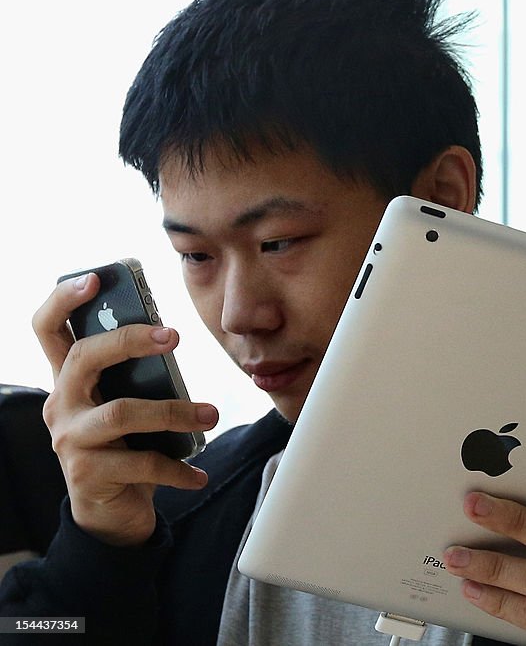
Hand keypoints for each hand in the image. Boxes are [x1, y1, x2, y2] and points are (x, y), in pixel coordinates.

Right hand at [32, 273, 218, 545]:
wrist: (109, 513)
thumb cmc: (125, 446)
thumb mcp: (126, 404)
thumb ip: (135, 375)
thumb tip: (169, 338)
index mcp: (69, 381)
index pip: (48, 329)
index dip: (63, 299)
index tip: (95, 278)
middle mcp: (62, 406)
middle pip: (85, 357)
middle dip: (131, 340)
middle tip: (177, 337)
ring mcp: (71, 441)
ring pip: (123, 412)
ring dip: (176, 411)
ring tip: (211, 415)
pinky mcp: (89, 475)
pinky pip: (143, 462)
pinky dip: (178, 469)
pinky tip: (199, 476)